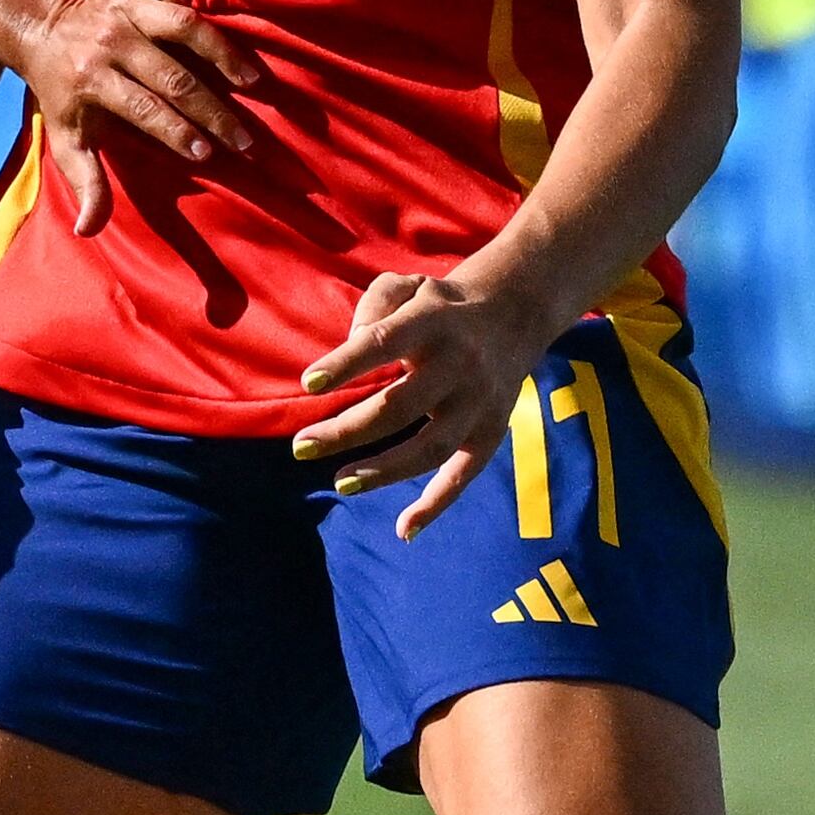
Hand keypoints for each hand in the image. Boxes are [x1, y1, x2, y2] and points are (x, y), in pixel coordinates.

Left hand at [7, 0, 262, 237]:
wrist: (40, 31)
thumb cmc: (63, 93)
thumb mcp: (66, 140)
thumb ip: (85, 183)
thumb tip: (87, 231)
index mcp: (90, 81)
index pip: (142, 108)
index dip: (176, 131)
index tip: (208, 153)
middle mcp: (107, 41)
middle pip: (171, 76)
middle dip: (212, 110)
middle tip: (246, 139)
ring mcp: (118, 6)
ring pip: (178, 24)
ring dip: (219, 51)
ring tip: (254, 82)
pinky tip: (205, 12)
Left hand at [292, 267, 556, 537]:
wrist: (514, 313)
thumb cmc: (438, 304)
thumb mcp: (407, 284)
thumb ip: (373, 305)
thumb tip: (347, 347)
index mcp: (433, 322)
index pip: (385, 341)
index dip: (347, 363)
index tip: (308, 383)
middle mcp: (461, 364)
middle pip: (400, 406)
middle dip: (347, 430)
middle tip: (301, 446)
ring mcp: (479, 403)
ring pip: (431, 447)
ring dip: (384, 471)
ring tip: (340, 481)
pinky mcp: (492, 431)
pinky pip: (465, 475)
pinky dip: (438, 506)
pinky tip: (404, 529)